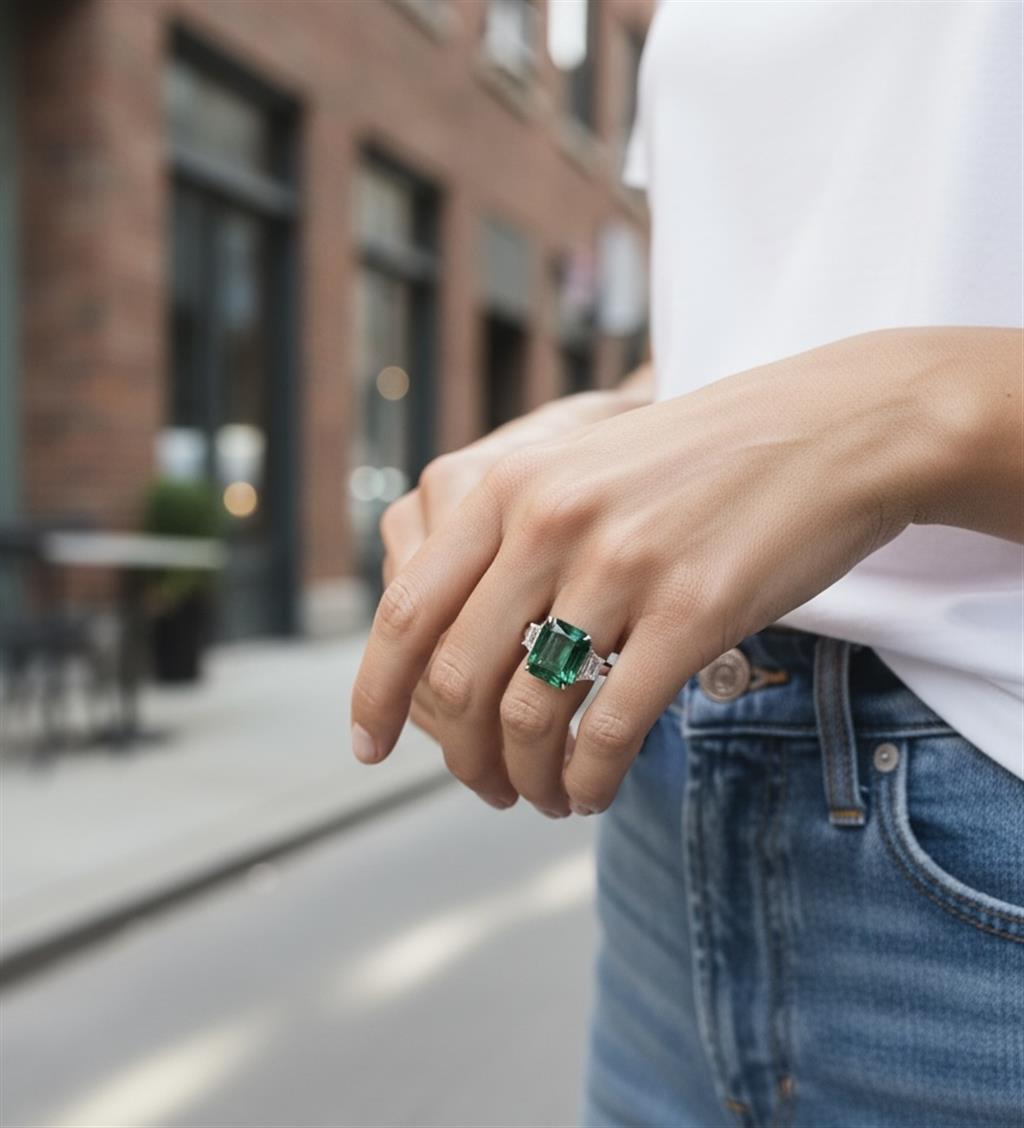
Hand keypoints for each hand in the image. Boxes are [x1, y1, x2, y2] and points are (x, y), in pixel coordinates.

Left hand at [352, 329, 1009, 815]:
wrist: (827, 431)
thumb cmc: (693, 465)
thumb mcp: (574, 475)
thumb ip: (503, 544)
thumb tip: (449, 657)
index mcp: (503, 487)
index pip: (405, 615)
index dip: (374, 696)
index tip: (371, 747)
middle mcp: (545, 522)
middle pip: (454, 680)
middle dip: (458, 756)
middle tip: (484, 786)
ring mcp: (619, 564)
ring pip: (529, 714)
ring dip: (525, 776)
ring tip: (546, 795)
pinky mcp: (691, 610)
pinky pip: (610, 727)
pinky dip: (590, 777)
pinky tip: (595, 788)